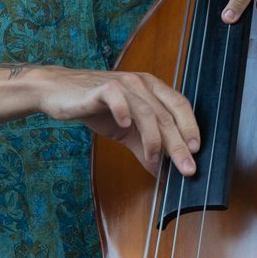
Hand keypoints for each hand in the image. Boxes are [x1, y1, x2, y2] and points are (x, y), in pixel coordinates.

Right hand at [41, 68, 199, 176]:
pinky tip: (125, 127)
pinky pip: (117, 98)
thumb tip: (164, 174)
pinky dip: (124, 113)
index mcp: (152, 88)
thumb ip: (146, 149)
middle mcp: (141, 83)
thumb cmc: (97, 107)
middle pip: (166, 115)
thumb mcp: (126, 131)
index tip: (197, 152)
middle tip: (186, 168)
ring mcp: (122, 83)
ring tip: (155, 161)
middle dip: (178, 144)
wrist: (60, 92)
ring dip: (154, 140)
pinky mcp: (101, 88)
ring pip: (146, 112)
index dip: (191, 128)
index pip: (180, 106)